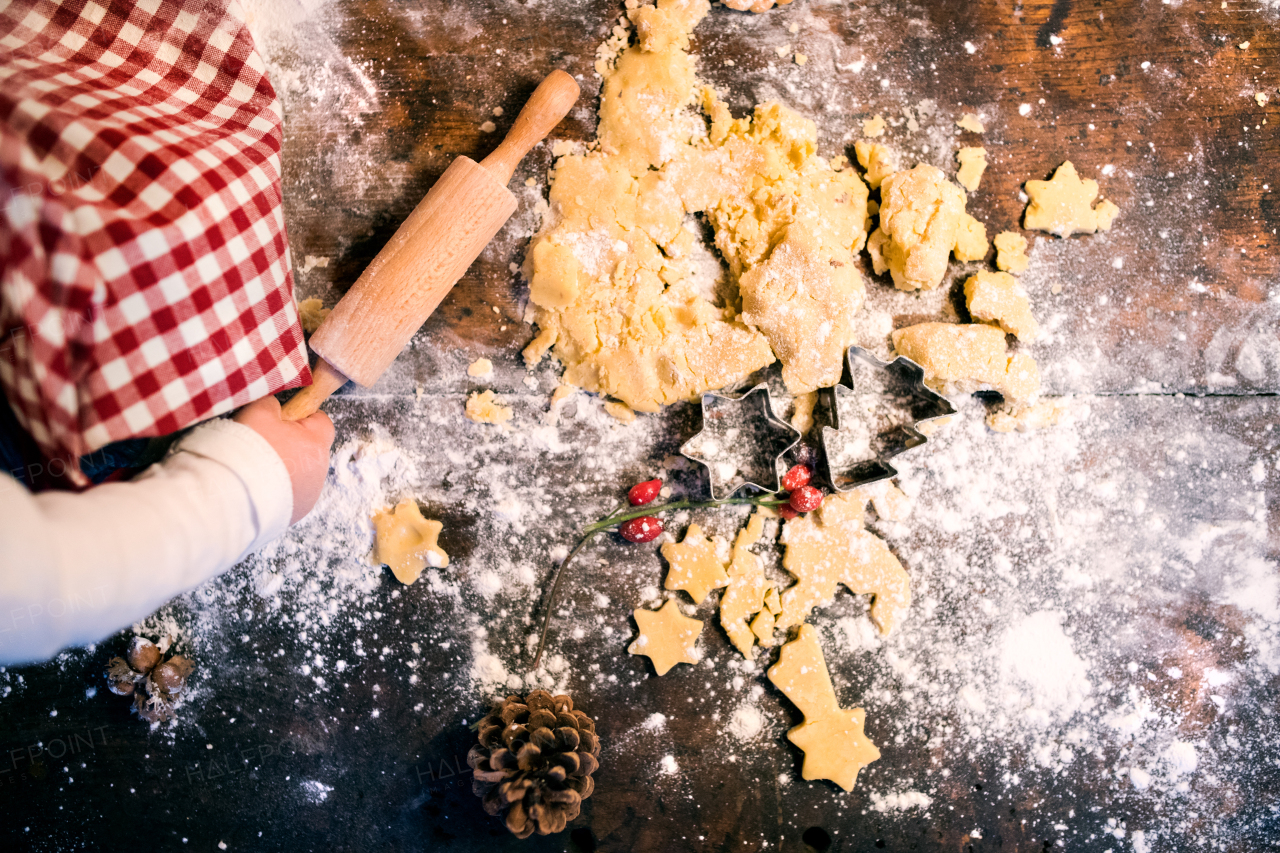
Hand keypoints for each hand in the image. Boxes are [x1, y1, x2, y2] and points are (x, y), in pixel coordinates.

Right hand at [234, 396, 334, 523]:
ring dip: (283, 470)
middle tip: (263, 445)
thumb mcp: (259, 412)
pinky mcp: (296, 512)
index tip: (282, 420)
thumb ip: (272, 404)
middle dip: (290, 445)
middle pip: (309, 450)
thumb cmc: (251, 450)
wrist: (235, 496)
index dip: (301, 417)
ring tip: (257, 470)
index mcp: (316, 443)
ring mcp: (310, 494)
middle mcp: (320, 470)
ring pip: (300, 475)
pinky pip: (290, 495)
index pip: (321, 421)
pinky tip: (257, 488)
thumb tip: (274, 408)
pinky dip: (277, 491)